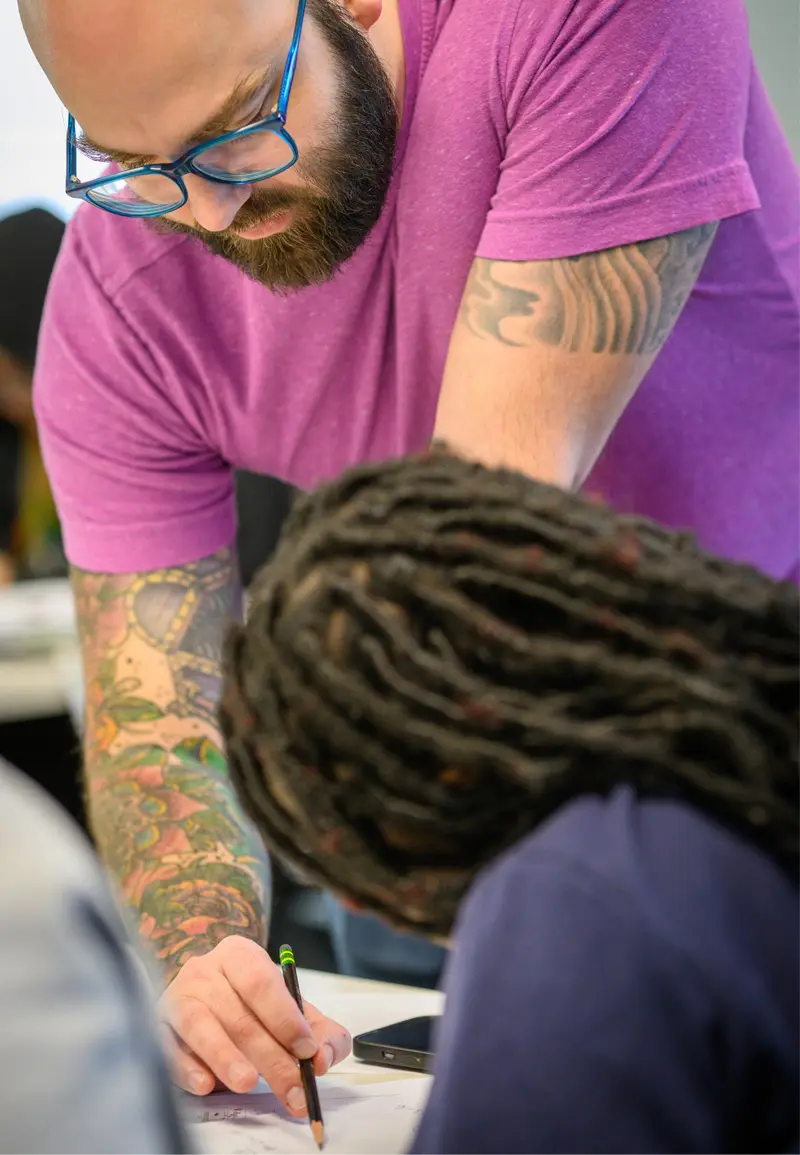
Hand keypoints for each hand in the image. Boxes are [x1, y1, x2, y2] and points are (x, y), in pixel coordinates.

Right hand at [158, 936, 351, 1114]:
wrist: (200, 992)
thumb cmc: (250, 1003)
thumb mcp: (289, 1008)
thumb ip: (320, 1031)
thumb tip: (325, 1057)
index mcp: (240, 955)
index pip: (261, 982)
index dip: (285, 1017)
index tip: (306, 1050)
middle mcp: (205, 971)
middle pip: (238, 1015)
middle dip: (269, 1057)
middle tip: (292, 1090)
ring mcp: (178, 996)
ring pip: (200, 1027)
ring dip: (225, 1058)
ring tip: (246, 1083)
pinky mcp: (157, 1025)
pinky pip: (167, 1046)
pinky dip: (187, 1067)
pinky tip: (206, 1084)